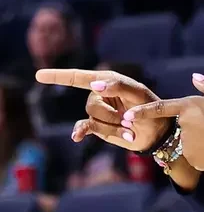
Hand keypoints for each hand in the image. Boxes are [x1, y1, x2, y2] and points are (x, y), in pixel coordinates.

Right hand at [35, 69, 170, 151]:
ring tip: (129, 127)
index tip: (38, 75)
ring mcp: (99, 112)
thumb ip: (118, 86)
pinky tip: (78, 137)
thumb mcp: (139, 94)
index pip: (79, 77)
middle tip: (130, 118)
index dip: (59, 76)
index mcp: (109, 81)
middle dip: (111, 114)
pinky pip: (84, 128)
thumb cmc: (152, 108)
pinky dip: (82, 131)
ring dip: (111, 125)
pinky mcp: (98, 127)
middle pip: (90, 104)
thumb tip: (94, 84)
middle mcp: (100, 94)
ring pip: (92, 118)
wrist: (157, 132)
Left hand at [123, 74, 203, 173]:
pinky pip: (194, 155)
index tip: (127, 116)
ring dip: (200, 140)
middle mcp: (184, 124)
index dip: (142, 112)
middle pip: (182, 125)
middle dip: (195, 127)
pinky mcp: (191, 159)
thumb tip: (195, 76)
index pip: (160, 108)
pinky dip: (203, 153)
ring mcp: (186, 143)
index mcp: (190, 106)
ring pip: (188, 141)